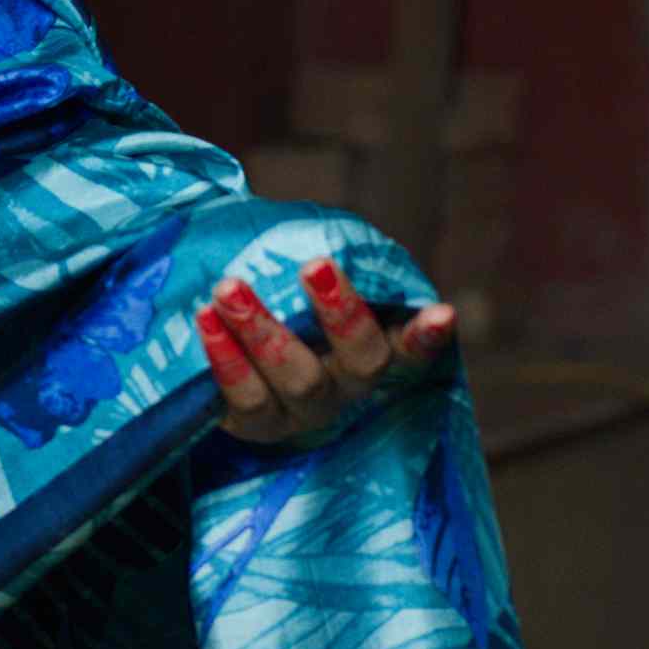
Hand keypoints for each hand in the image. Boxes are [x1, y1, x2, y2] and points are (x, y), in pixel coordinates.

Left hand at [194, 250, 458, 453]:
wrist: (225, 359)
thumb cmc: (281, 298)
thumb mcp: (308, 276)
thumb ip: (325, 253)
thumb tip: (310, 221)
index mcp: (375, 350)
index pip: (411, 344)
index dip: (427, 335)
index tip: (443, 313)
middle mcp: (348, 387)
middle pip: (362, 361)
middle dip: (341, 313)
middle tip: (314, 265)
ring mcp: (304, 412)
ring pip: (299, 379)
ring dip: (264, 330)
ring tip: (228, 287)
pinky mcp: (257, 426)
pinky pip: (245, 398)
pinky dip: (226, 356)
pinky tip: (204, 318)